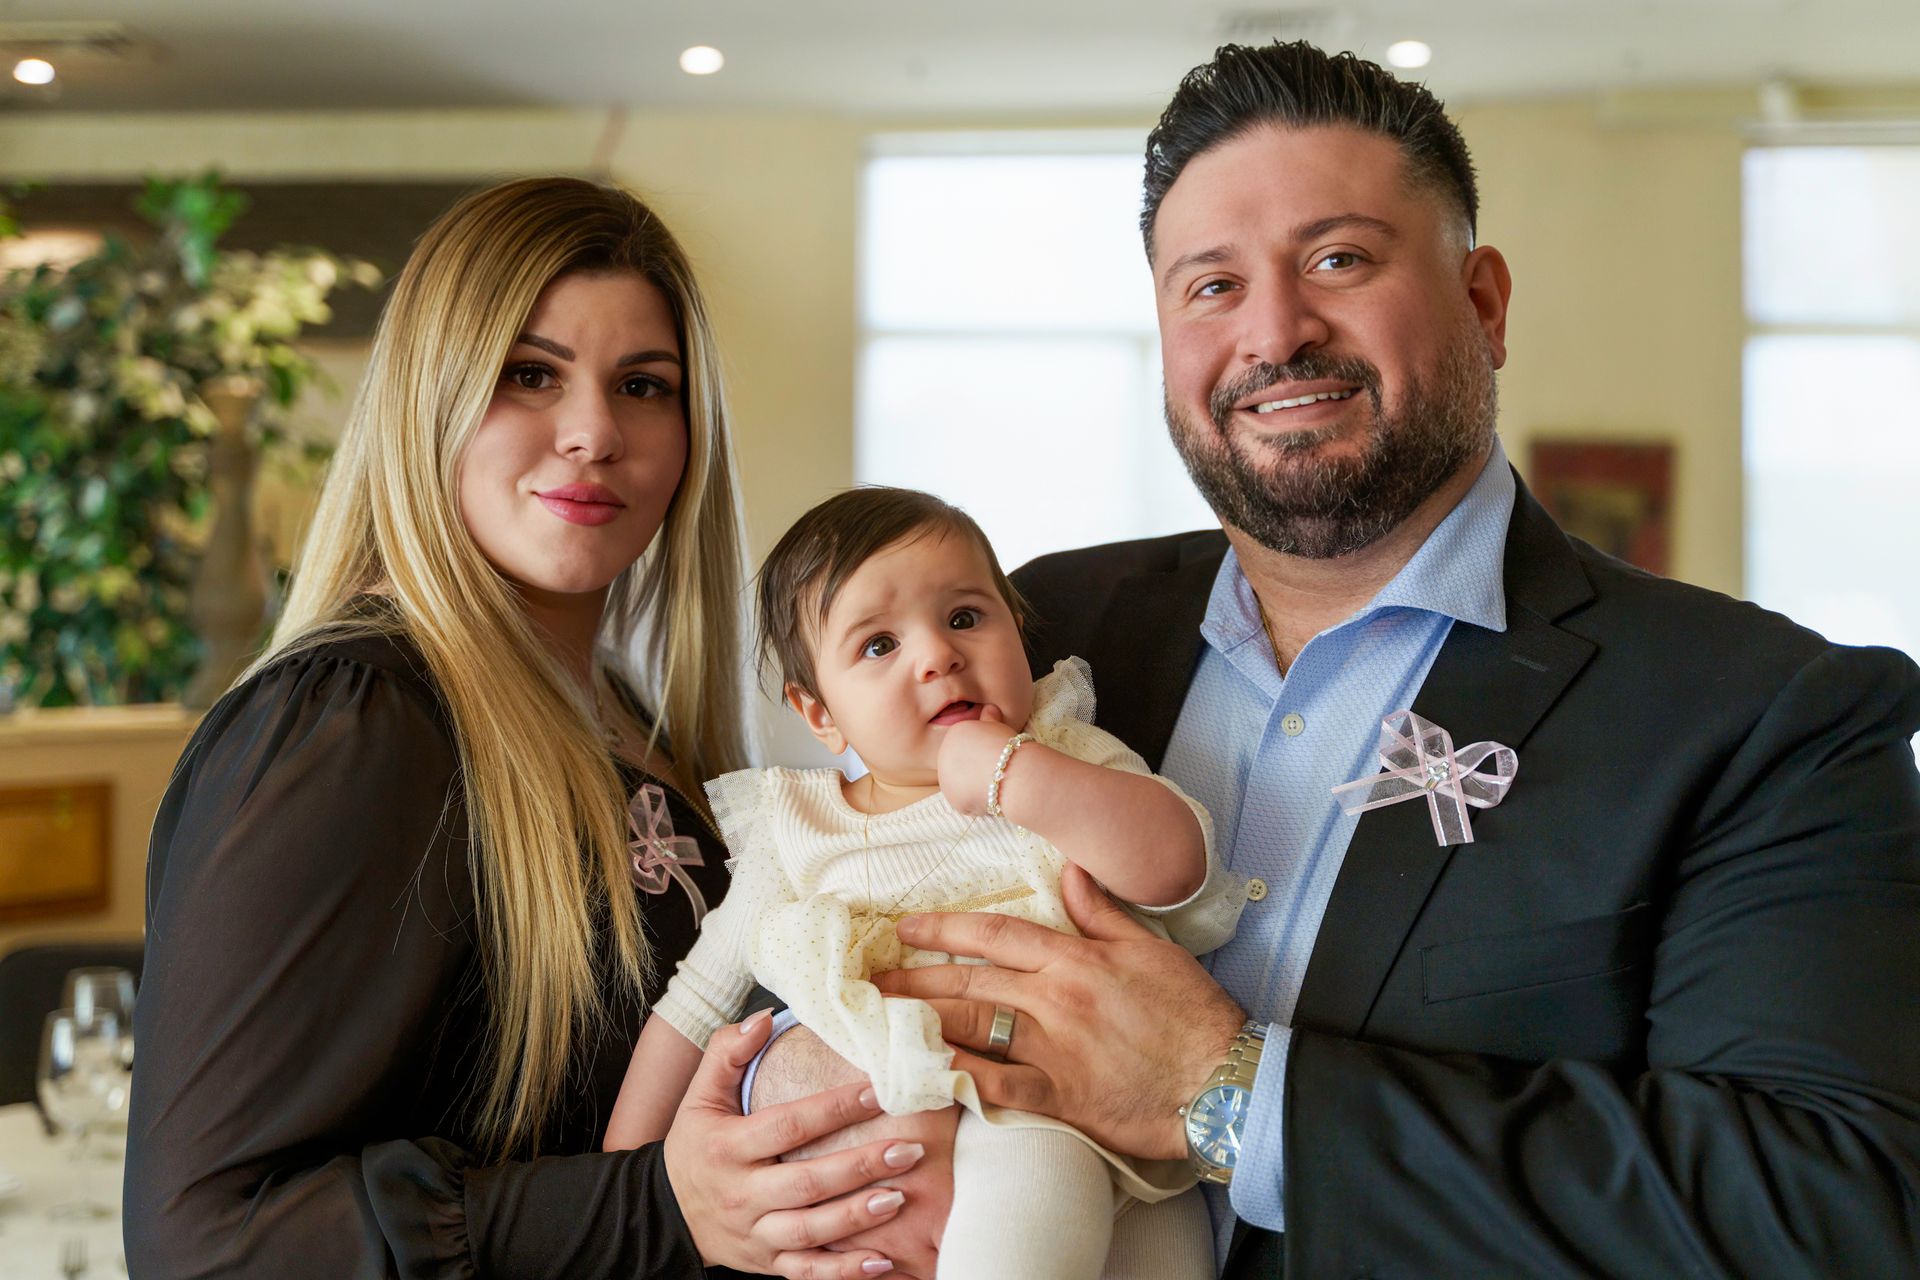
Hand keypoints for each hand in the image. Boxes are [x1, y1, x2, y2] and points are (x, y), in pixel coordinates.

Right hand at [665, 1011, 924, 1277]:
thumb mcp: (699, 1097)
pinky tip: (882, 1261)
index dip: (834, 1109)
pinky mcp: (767, 1263)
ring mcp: (756, 1234)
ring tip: (898, 1198)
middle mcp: (743, 1194)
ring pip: (810, 1231)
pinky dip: (844, 1272)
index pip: (788, 1126)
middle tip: (909, 1149)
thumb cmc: (695, 1145)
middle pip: (807, 1182)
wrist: (667, 1212)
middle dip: (860, 1166)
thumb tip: (765, 1019)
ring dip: (856, 1218)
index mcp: (728, 1148)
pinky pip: (807, 1272)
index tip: (879, 1091)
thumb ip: (728, 1053)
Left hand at [872, 864, 1244, 1160]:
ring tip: (882, 1022)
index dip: (945, 930)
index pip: (996, 935)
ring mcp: (1053, 1049)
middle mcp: (1055, 999)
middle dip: (916, 980)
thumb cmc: (1192, 1014)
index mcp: (1075, 960)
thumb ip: (1101, 912)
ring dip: (923, 1023)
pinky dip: (958, 1081)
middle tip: (874, 981)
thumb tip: (1070, 871)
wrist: (1221, 1080)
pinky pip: (997, 1087)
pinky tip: (923, 1075)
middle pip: (970, 982)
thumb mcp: (1149, 949)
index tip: (906, 930)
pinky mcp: (1059, 1097)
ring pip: (973, 1029)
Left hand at [935, 707, 1015, 815]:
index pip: (964, 747)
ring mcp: (946, 779)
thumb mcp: (998, 727)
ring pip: (962, 786)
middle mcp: (944, 755)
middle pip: (960, 766)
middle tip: (996, 771)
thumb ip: (989, 719)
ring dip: (976, 787)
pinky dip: (978, 803)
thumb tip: (989, 708)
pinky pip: (966, 803)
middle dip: (976, 771)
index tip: (995, 755)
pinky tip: (991, 795)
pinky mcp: (953, 799)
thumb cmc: (1008, 747)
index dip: (982, 753)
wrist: (1011, 772)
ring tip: (995, 783)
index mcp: (953, 734)